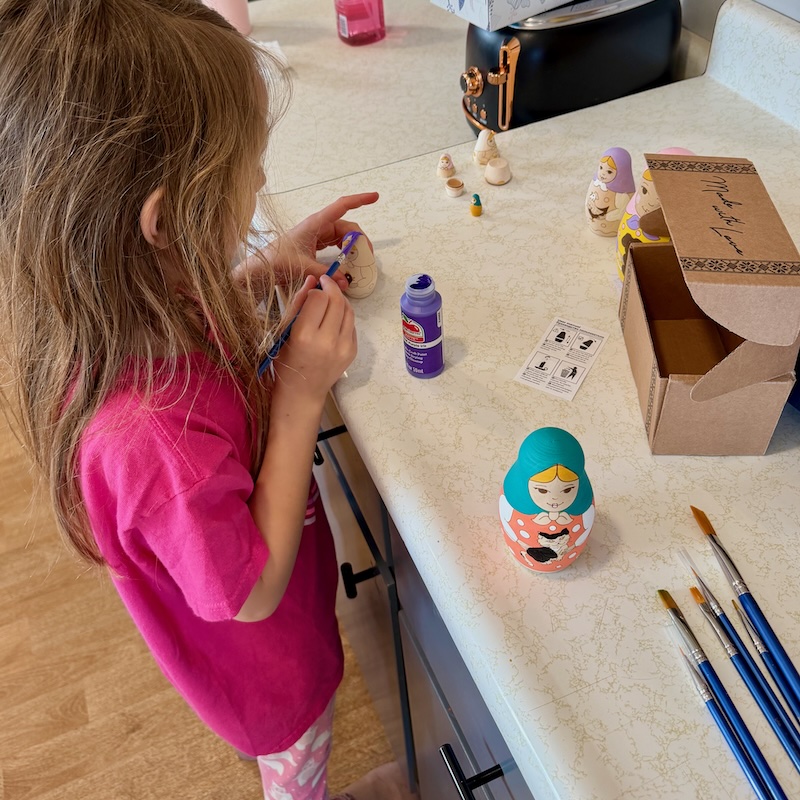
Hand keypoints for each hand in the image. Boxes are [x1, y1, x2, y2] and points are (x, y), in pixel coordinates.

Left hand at [236, 192, 379, 293]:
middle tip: (366, 258)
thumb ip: (325, 273)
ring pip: (344, 237)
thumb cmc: (277, 261)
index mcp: (315, 224)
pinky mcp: (317, 245)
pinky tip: (346, 265)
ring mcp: (318, 235)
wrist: (262, 267)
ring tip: (357, 264)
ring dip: (353, 248)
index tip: (375, 197)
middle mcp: (319, 227)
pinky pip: (337, 245)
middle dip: (360, 240)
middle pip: (347, 227)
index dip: (359, 200)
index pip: (341, 206)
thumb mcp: (302, 267)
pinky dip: (345, 253)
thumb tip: (346, 282)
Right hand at [273, 275, 356, 403]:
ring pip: (349, 311)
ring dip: (340, 300)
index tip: (313, 287)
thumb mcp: (285, 332)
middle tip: (324, 284)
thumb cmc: (286, 361)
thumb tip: (312, 280)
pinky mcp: (352, 352)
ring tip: (330, 299)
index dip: (316, 289)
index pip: (319, 298)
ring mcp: (343, 348)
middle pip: (337, 301)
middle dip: (331, 288)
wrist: (302, 392)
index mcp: (305, 336)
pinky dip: (344, 316)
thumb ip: (298, 304)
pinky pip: (352, 325)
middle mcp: (327, 341)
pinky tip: (333, 318)